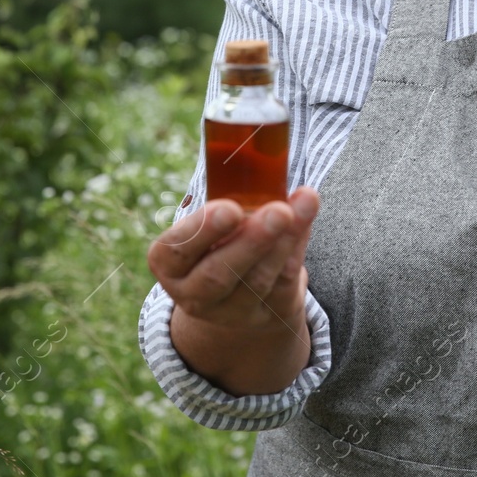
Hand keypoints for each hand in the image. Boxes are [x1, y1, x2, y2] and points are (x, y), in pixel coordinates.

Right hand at [148, 186, 319, 394]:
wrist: (236, 296)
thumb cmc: (217, 242)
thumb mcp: (207, 225)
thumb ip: (225, 198)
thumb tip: (261, 161)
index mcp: (169, 265)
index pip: (176, 250)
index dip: (202, 230)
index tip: (230, 208)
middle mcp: (194, 295)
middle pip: (218, 274)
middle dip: (251, 241)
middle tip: (278, 211)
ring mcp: (231, 312)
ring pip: (258, 279)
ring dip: (285, 240)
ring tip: (304, 204)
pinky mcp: (268, 314)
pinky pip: (285, 280)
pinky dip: (298, 244)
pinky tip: (306, 215)